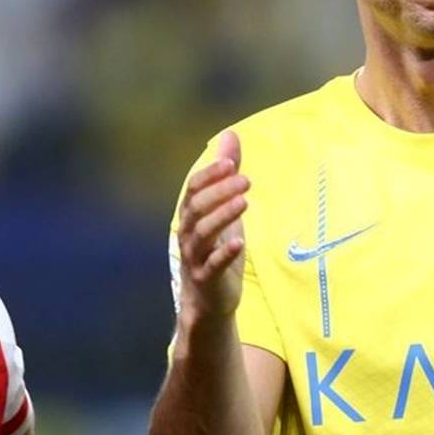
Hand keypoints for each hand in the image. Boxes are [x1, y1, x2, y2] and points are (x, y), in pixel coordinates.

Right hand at [177, 131, 250, 322]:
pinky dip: (224, 253)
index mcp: (191, 215)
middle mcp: (188, 234)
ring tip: (244, 202)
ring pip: (202, 234)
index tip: (230, 162)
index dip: (209, 175)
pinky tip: (239, 242)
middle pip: (197, 208)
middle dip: (219, 191)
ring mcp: (195, 257)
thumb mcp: (225, 206)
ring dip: (222, 216)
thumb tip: (230, 135)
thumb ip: (227, 173)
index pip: (193, 190)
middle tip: (245, 179)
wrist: (209, 299)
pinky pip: (212, 265)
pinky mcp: (206, 279)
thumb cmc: (217, 247)